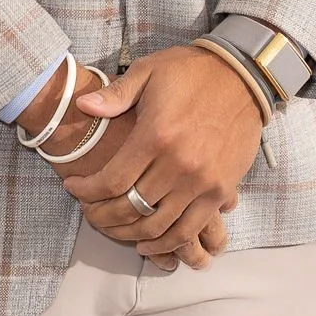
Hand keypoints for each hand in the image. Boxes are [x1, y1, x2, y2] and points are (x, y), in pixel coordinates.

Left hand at [59, 45, 264, 259]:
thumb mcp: (149, 71)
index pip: (113, 180)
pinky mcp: (220, 190)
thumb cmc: (190, 72)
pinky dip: (166, 244)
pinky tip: (148, 242)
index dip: (87, 191)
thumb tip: (81, 105)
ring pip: (157, 227)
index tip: (73, 187)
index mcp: (155, 134)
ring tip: (112, 228)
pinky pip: (189, 230)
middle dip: (101, 216)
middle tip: (89, 212)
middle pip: (131, 208)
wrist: (241, 76)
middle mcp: (178, 164)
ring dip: (129, 234)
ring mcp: (201, 182)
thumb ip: (116, 94)